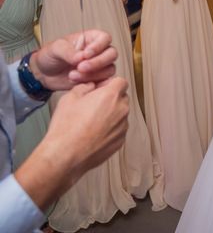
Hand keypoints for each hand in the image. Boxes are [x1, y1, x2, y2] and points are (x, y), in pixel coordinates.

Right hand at [14, 77, 129, 209]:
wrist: (65, 156)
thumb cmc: (66, 128)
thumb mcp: (70, 97)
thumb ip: (85, 87)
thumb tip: (91, 87)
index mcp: (111, 96)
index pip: (121, 82)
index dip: (110, 84)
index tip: (101, 88)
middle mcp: (121, 110)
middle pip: (122, 98)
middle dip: (110, 99)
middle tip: (93, 106)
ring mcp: (122, 127)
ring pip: (120, 115)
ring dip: (110, 115)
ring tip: (90, 122)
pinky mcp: (120, 141)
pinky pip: (118, 130)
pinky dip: (110, 130)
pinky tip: (93, 134)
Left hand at [30, 30, 117, 90]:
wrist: (43, 74)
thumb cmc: (50, 56)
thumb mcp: (56, 48)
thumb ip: (69, 51)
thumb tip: (81, 57)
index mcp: (90, 39)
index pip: (104, 38)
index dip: (99, 46)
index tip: (86, 54)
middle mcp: (98, 52)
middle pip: (111, 54)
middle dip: (98, 62)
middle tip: (81, 67)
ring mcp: (99, 66)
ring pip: (109, 69)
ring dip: (93, 75)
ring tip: (73, 76)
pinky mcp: (96, 79)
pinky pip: (104, 82)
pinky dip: (93, 84)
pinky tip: (80, 83)